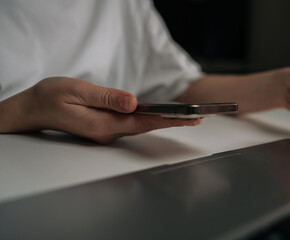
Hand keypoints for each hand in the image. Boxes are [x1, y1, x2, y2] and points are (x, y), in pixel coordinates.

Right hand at [0, 77, 200, 143]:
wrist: (35, 109)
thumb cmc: (52, 98)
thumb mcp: (78, 91)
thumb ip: (106, 97)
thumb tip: (133, 101)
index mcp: (103, 124)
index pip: (143, 121)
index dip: (168, 119)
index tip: (188, 118)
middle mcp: (108, 132)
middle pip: (147, 126)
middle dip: (173, 122)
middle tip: (197, 119)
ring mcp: (107, 132)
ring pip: (141, 126)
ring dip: (164, 121)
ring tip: (186, 117)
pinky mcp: (105, 127)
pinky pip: (132, 124)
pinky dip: (149, 119)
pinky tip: (160, 116)